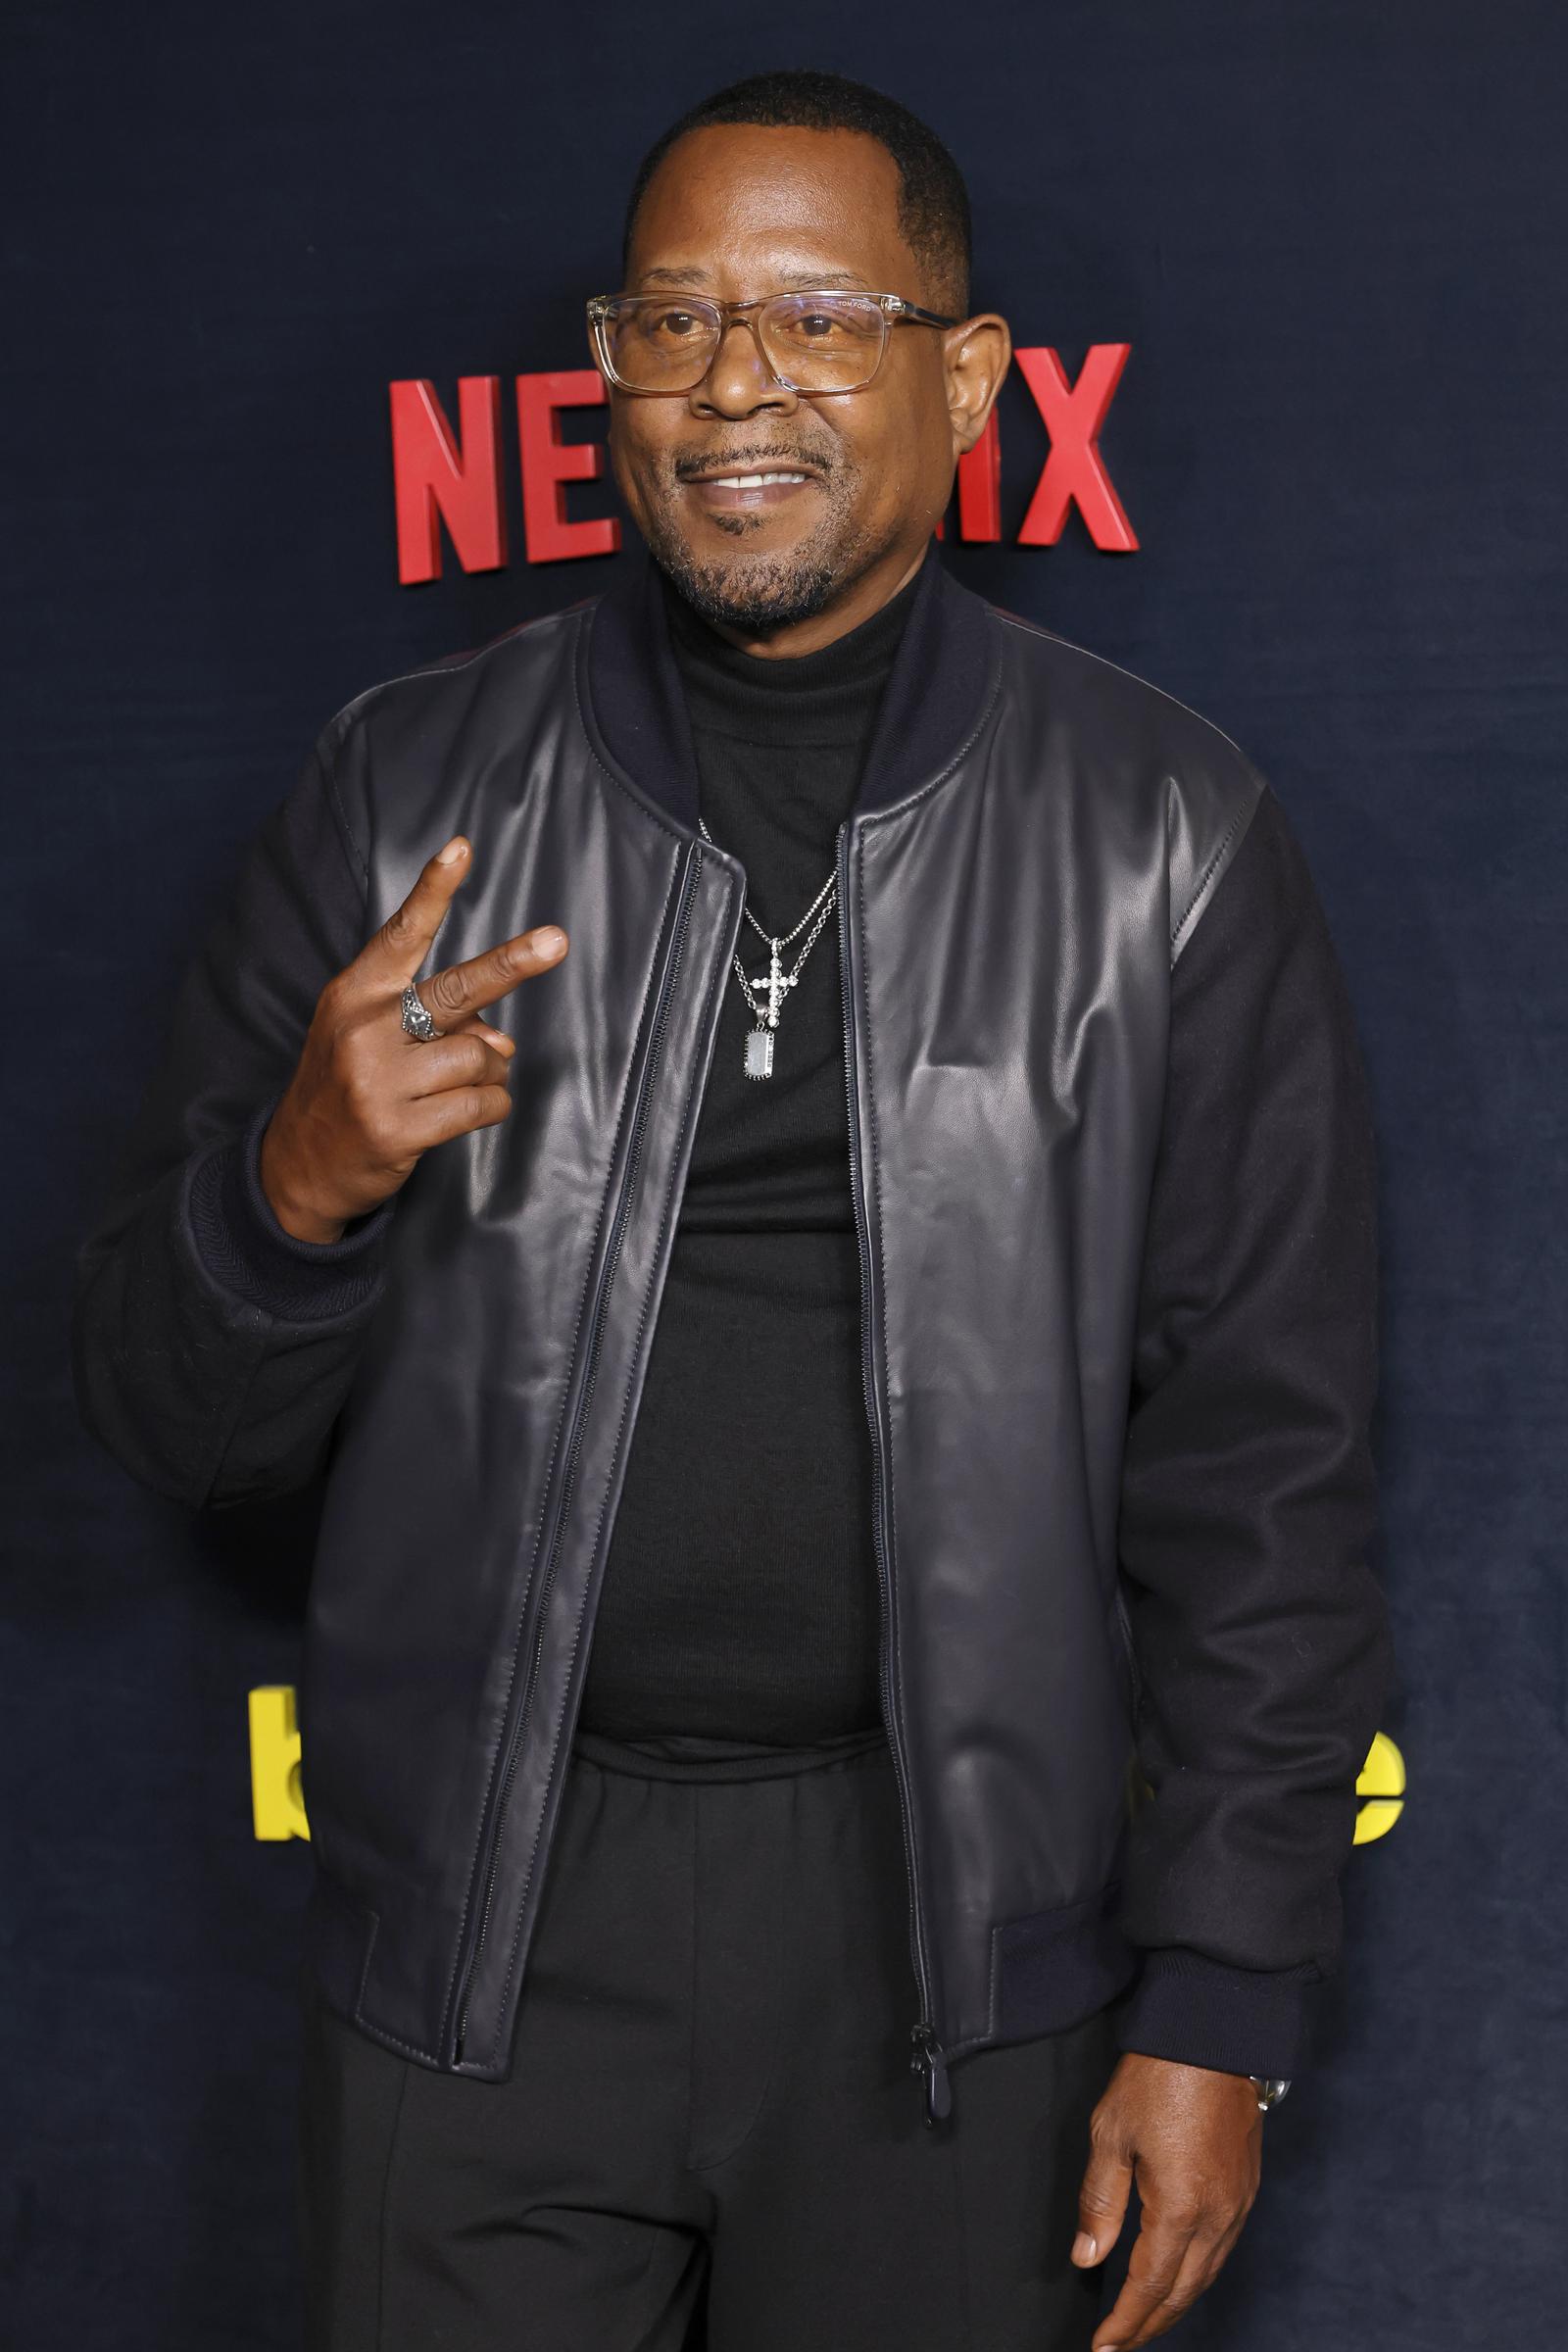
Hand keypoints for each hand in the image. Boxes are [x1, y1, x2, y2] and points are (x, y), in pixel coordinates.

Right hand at [258, 834, 567, 1241]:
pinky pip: (481, 1105)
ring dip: (488, 1073)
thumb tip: (501, 1042)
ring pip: (481, 1056)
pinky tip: (464, 1113)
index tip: (461, 848)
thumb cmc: (345, 1087)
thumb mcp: (368, 1036)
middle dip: (512, 964)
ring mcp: (379, 1080)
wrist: (297, 1166)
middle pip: (457, 989)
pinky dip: (489, 1107)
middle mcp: (365, 1029)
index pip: (401, 933)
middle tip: (557, 941)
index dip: (434, 890)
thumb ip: (433, 1021)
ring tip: (455, 1086)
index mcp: (355, 994)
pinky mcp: (399, 1128)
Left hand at [1070, 2052, 1261, 2348]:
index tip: (1103, 2345)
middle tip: (1122, 2342)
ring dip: (1176, 2303)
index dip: (1125, 2321)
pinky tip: (1181, 2274)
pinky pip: (1223, 2249)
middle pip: (1184, 2292)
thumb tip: (1088, 2257)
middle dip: (1151, 2324)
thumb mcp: (1111, 2134)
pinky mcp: (1248, 2187)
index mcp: (1181, 2208)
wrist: (1213, 2034)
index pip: (1150, 2286)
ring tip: (1147, 2319)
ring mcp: (1239, 2203)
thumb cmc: (1160, 2076)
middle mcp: (1218, 2216)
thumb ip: (1100, 2202)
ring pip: (1208, 2275)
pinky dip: (1198, 2274)